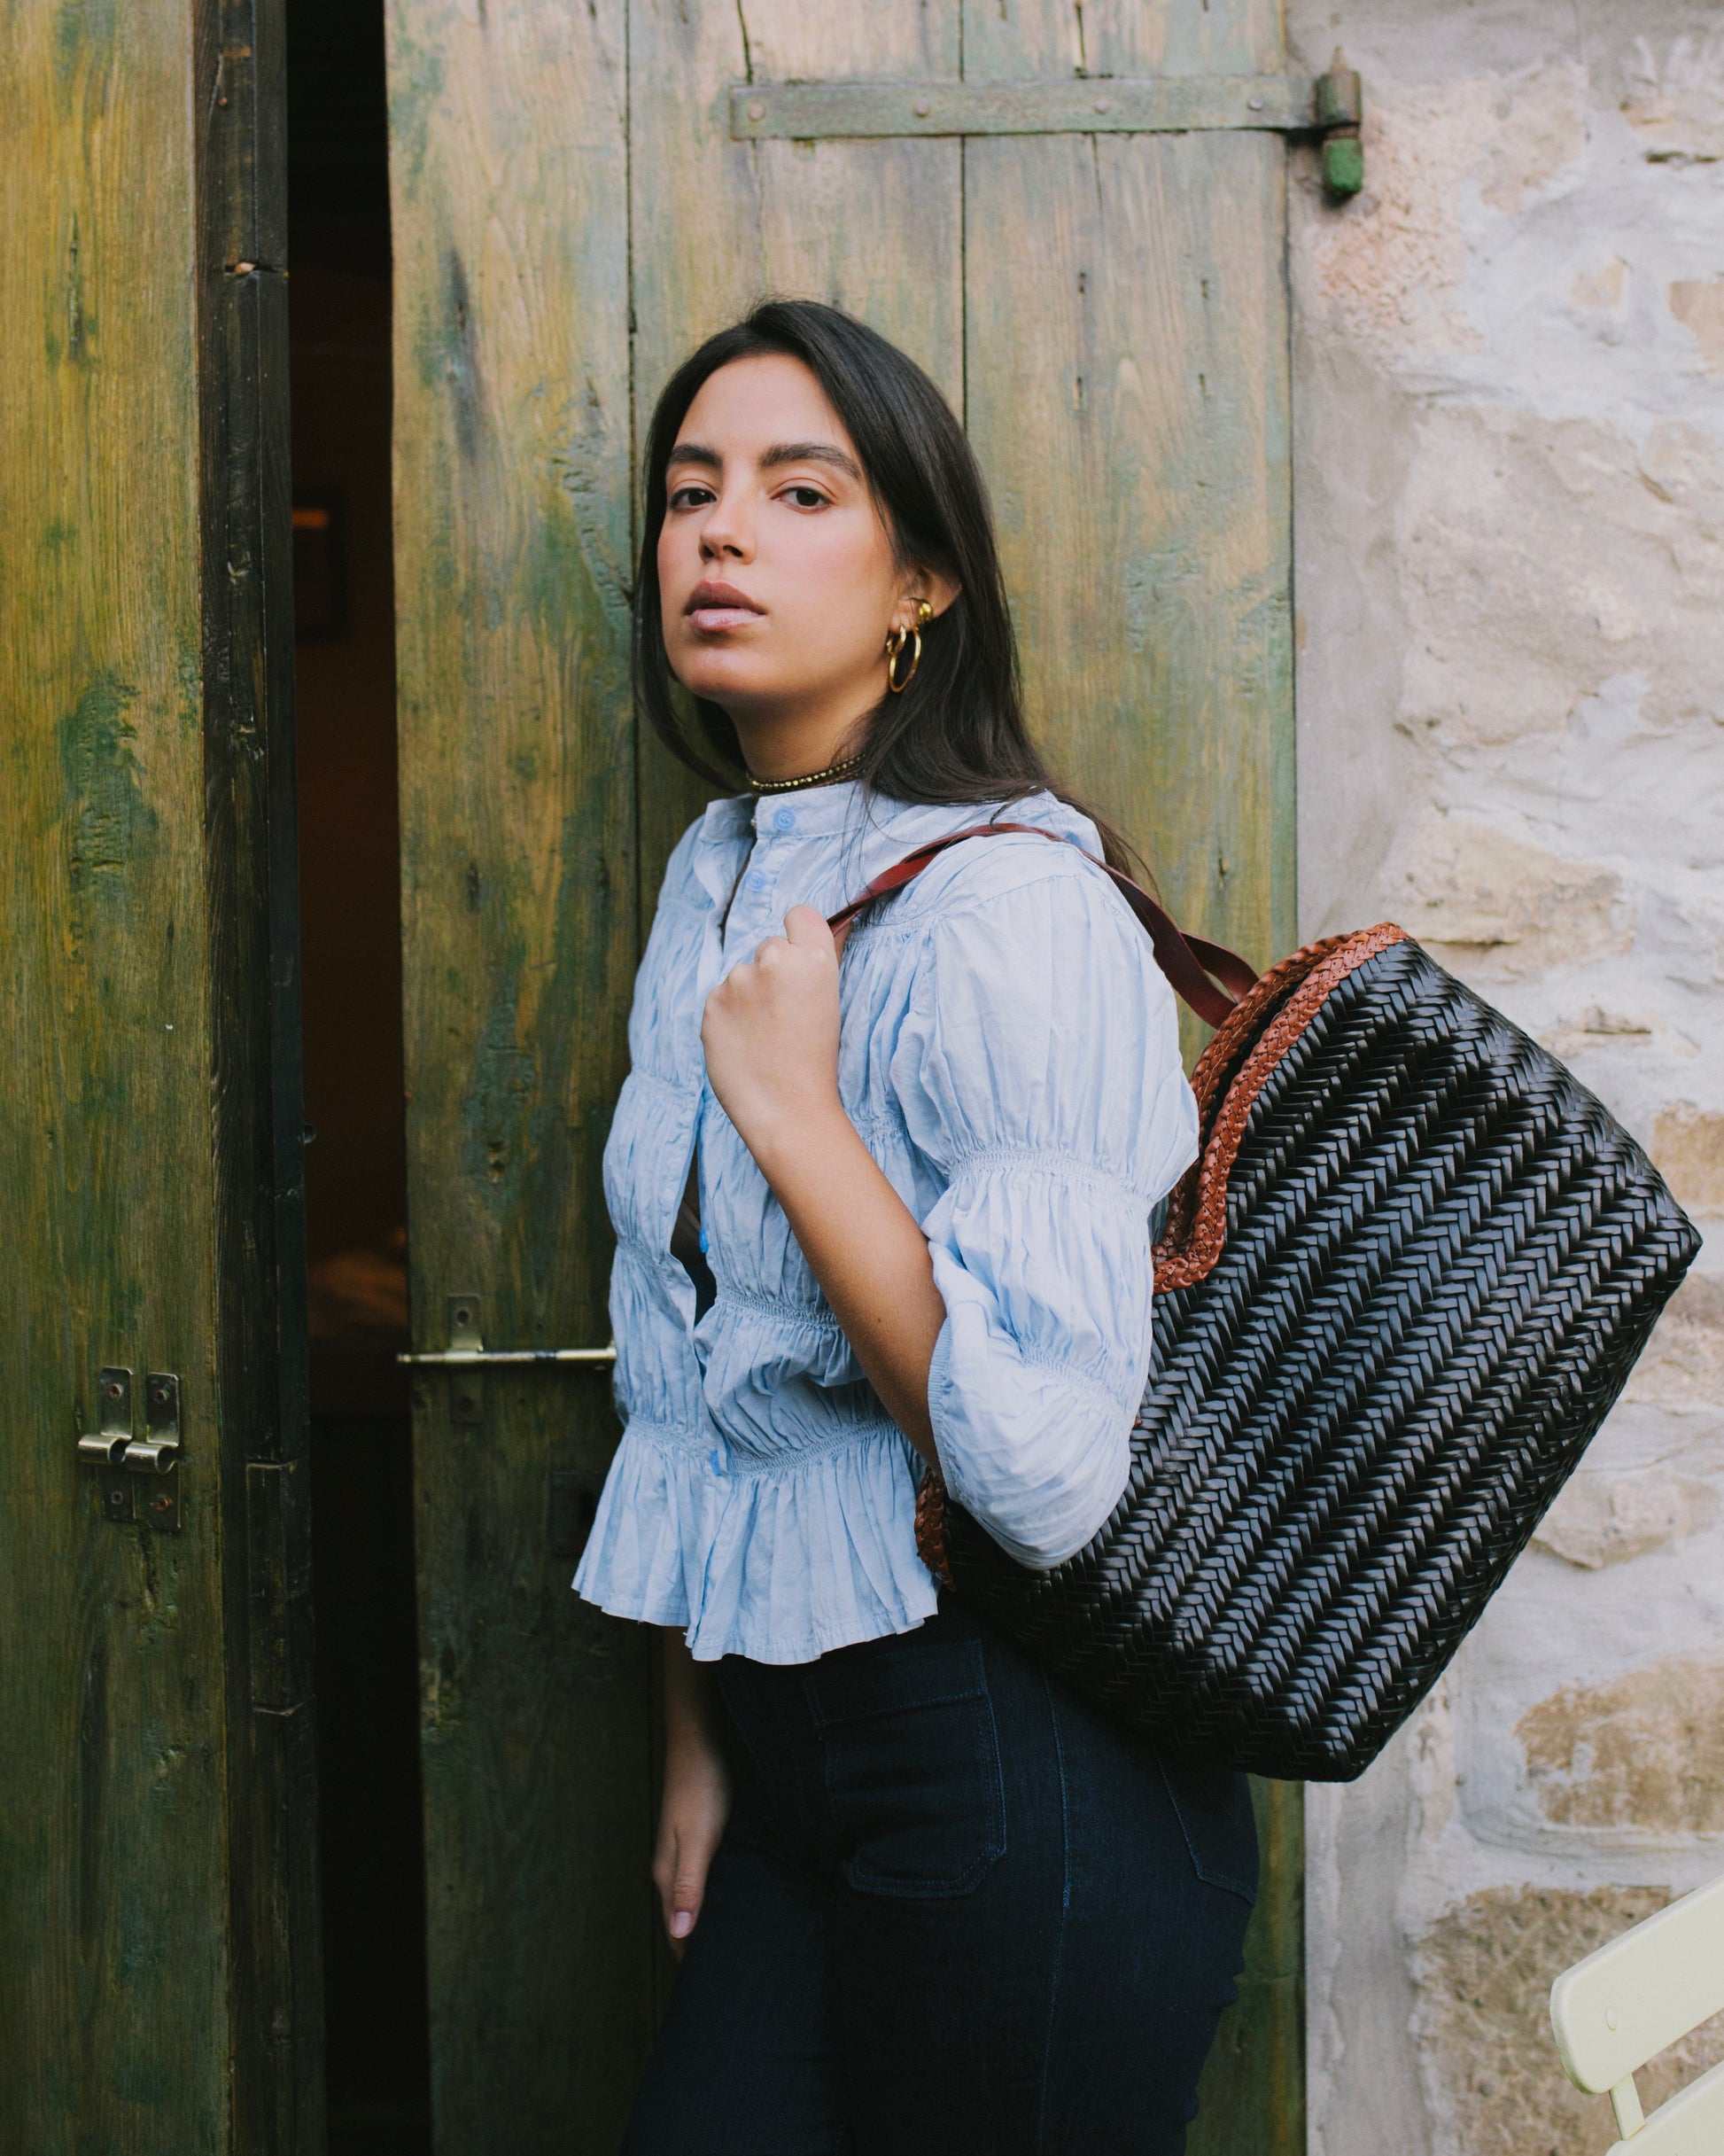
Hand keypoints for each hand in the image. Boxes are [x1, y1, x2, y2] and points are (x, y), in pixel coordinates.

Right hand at [652, 1720, 731, 1956]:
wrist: (698, 1744)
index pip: (677, 1932)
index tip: (707, 1991)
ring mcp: (681, 1854)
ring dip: (705, 1926)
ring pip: (692, 1902)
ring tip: (728, 1950)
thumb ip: (690, 1885)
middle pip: (681, 1921)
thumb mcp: (700, 1838)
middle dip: (696, 1950)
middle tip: (722, 1979)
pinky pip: (703, 1883)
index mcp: (668, 1874)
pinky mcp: (696, 1840)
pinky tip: (731, 1903)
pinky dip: (714, 1900)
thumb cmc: (702, 1789)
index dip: (689, 1961)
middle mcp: (670, 1869)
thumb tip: (680, 1934)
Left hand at [701, 905, 849, 1163]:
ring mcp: (737, 981)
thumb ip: (818, 964)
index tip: (798, 957)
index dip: (799, 934)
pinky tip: (744, 1043)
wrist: (788, 1110)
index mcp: (812, 959)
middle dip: (774, 971)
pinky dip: (729, 1016)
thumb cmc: (817, 1063)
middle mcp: (773, 960)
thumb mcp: (830, 1004)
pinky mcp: (710, 1004)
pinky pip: (721, 999)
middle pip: (770, 946)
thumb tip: (822, 934)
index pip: (800, 914)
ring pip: (743, 975)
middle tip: (784, 1013)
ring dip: (749, 995)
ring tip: (763, 1036)